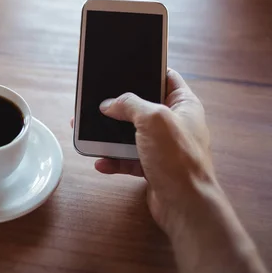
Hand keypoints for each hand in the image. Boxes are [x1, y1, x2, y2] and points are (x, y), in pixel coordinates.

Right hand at [73, 69, 271, 272]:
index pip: (167, 77)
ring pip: (130, 134)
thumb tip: (109, 105)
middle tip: (96, 102)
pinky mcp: (152, 167)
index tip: (125, 67)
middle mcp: (174, 124)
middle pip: (141, 107)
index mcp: (184, 105)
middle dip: (118, 107)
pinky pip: (126, 158)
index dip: (147, 70)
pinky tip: (100, 161)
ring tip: (87, 132)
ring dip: (109, 135)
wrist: (185, 205)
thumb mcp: (153, 119)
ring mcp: (162, 147)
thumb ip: (129, 104)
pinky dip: (112, 160)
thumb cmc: (178, 159)